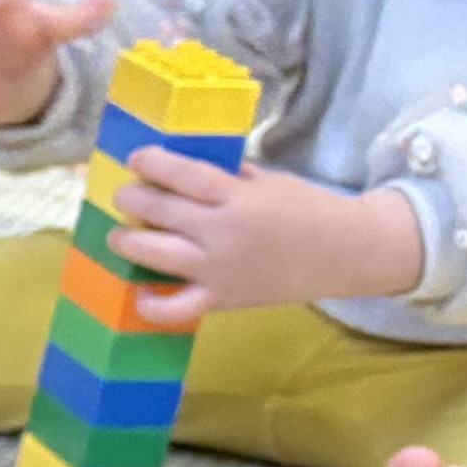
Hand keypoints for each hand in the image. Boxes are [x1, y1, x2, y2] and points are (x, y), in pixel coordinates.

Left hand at [97, 149, 423, 322]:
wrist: (346, 253)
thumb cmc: (306, 211)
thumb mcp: (270, 183)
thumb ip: (229, 177)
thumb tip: (188, 168)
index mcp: (239, 197)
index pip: (186, 175)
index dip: (155, 164)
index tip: (136, 158)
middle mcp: (223, 232)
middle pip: (162, 212)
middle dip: (134, 200)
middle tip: (124, 195)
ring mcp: (218, 269)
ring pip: (156, 256)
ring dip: (128, 243)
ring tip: (119, 235)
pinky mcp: (221, 299)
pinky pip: (175, 308)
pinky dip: (151, 305)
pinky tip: (139, 294)